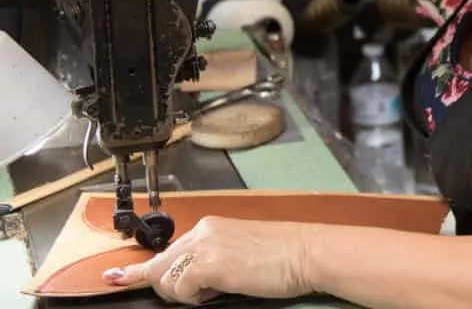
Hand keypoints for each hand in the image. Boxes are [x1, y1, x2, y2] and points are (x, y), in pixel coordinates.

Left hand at [102, 216, 315, 304]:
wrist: (305, 252)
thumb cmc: (282, 256)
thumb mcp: (240, 251)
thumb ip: (212, 259)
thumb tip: (194, 281)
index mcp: (210, 227)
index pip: (166, 250)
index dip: (137, 269)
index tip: (112, 276)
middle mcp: (202, 232)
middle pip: (159, 267)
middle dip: (165, 288)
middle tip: (196, 293)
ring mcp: (204, 247)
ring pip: (168, 281)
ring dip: (187, 295)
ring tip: (222, 289)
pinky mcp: (210, 264)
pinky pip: (184, 291)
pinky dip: (198, 298)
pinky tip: (222, 289)